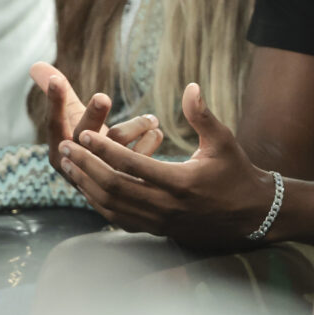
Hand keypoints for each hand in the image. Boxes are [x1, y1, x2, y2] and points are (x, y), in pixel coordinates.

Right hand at [30, 63, 162, 181]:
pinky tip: (155, 132)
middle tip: (103, 96)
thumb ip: (59, 94)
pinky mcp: (126, 181)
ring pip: (118, 142)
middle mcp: (77, 162)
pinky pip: (142, 154)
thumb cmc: (86, 143)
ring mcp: (100, 174)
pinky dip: (151, 139)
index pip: (54, 123)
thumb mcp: (71, 120)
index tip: (56, 79)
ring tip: (151, 118)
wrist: (106, 188)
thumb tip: (35, 63)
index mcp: (60, 147)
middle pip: (84, 136)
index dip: (54, 102)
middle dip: (93, 115)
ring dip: (137, 124)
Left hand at [58, 83, 273, 246]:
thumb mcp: (223, 141)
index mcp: (182, 182)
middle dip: (86, 165)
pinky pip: (117, 217)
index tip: (86, 133)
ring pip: (111, 205)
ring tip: (69, 163)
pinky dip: (98, 201)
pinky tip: (86, 185)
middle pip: (114, 187)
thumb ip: (202, 115)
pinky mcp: (155, 228)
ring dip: (86, 183)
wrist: (247, 213)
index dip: (106, 149)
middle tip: (65, 145)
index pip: (133, 165)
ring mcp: (158, 221)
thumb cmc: (236, 172)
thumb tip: (190, 86)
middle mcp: (166, 206)